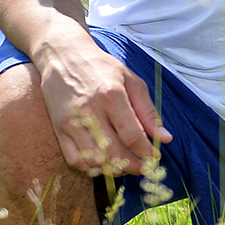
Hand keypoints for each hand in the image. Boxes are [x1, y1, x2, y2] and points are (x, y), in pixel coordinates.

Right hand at [36, 42, 172, 175]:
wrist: (64, 56)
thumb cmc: (102, 67)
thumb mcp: (131, 81)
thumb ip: (148, 111)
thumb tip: (165, 138)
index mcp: (111, 95)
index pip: (132, 135)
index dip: (146, 152)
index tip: (154, 157)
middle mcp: (89, 110)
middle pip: (114, 152)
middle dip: (133, 165)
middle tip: (143, 167)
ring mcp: (71, 121)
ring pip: (94, 159)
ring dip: (113, 169)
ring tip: (124, 165)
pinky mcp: (59, 128)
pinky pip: (75, 159)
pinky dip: (90, 167)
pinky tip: (103, 162)